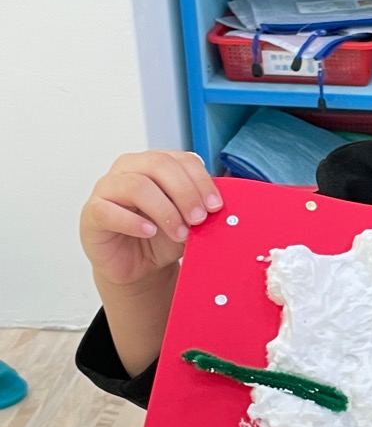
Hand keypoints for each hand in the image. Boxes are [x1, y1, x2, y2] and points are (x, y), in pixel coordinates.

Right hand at [80, 150, 221, 289]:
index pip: (181, 159)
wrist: (137, 266)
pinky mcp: (92, 213)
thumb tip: (225, 202)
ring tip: (180, 233)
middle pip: (159, 165)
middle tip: (200, 219)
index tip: (216, 206)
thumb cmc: (161, 237)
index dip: (201, 181)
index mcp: (155, 163)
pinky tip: (149, 232)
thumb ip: (202, 206)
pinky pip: (108, 210)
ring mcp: (107, 188)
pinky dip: (133, 222)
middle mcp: (129, 169)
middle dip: (185, 192)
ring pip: (136, 185)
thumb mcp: (188, 219)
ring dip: (164, 210)